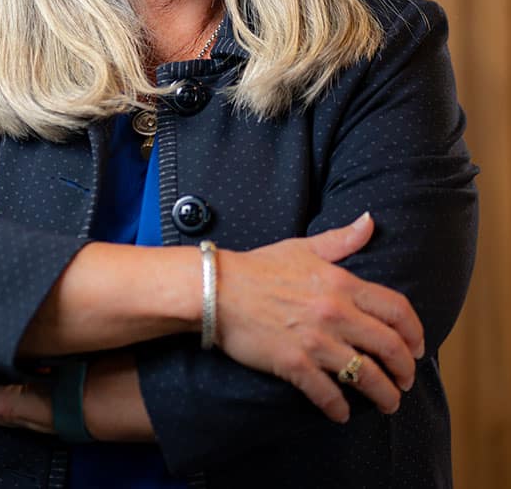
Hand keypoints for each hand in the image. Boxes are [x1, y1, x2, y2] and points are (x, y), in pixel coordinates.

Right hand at [215, 212, 424, 422]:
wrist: (217, 288)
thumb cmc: (260, 267)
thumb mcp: (303, 248)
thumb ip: (342, 239)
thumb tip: (369, 221)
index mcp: (341, 283)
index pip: (396, 310)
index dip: (415, 332)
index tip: (417, 347)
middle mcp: (335, 312)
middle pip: (389, 347)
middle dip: (405, 370)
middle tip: (405, 381)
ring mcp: (316, 340)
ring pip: (366, 376)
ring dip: (383, 395)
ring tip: (387, 403)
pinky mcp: (294, 363)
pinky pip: (328, 393)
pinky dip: (339, 408)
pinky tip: (342, 413)